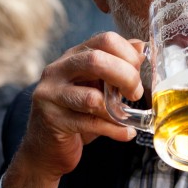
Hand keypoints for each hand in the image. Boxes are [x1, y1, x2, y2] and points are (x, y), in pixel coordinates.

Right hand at [3, 32, 144, 187]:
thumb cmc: (78, 112)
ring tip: (127, 118)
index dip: (129, 55)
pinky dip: (114, 129)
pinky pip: (90, 123)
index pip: (105, 39)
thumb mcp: (100, 85)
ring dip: (117, 110)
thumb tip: (141, 47)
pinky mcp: (51, 120)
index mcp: (74, 55)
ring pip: (91, 97)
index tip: (139, 73)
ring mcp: (51, 94)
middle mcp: (58, 69)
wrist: (47, 147)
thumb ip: (119, 66)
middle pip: (96, 60)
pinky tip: (125, 133)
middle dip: (126, 77)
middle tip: (136, 94)